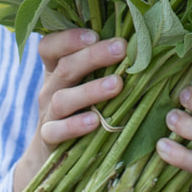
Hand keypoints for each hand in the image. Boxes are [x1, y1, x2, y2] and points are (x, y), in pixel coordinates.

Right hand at [11, 30, 126, 191]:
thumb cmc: (79, 111)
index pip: (50, 46)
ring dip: (90, 90)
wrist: (50, 157)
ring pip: (63, 98)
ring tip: (117, 84)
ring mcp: (47, 114)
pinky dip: (74, 126)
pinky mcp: (49, 139)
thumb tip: (143, 44)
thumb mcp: (84, 86)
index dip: (68, 38)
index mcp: (56, 70)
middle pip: (65, 67)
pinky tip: (94, 121)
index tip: (94, 34)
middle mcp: (50, 88)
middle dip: (93, 56)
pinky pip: (57, 131)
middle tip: (121, 48)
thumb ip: (104, 67)